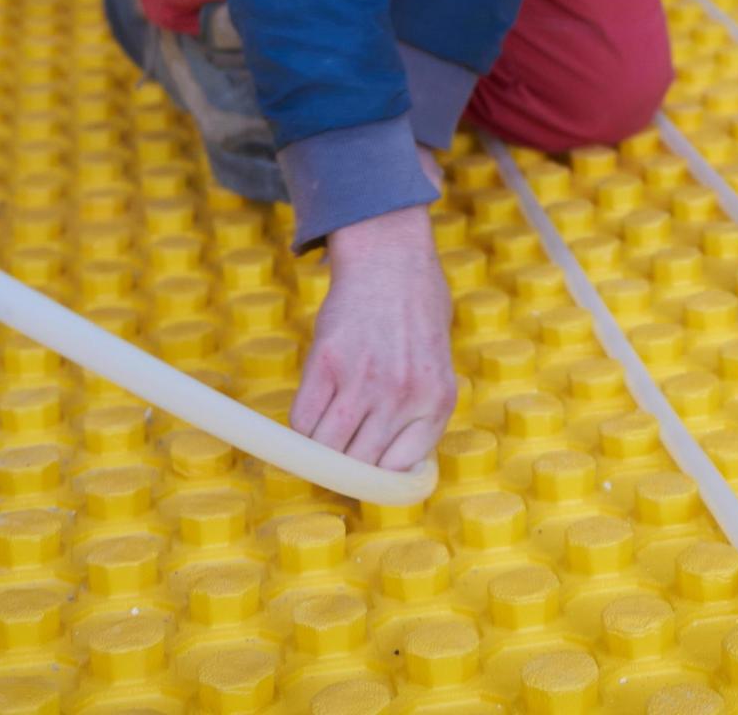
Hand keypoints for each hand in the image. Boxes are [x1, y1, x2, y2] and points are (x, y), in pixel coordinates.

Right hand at [293, 206, 456, 469]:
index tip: (361, 478)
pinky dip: (300, 429)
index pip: (397, 472)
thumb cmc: (417, 309)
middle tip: (333, 463)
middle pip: (359, 465)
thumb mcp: (437, 364)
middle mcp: (403, 397)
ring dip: (318, 453)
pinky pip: (303, 419)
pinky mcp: (327, 363)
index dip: (374, 479)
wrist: (390, 259)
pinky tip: (309, 418)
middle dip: (343, 470)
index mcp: (437, 402)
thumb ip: (419, 410)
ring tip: (318, 445)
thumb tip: (391, 463)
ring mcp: (364, 381)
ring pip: (327, 449)